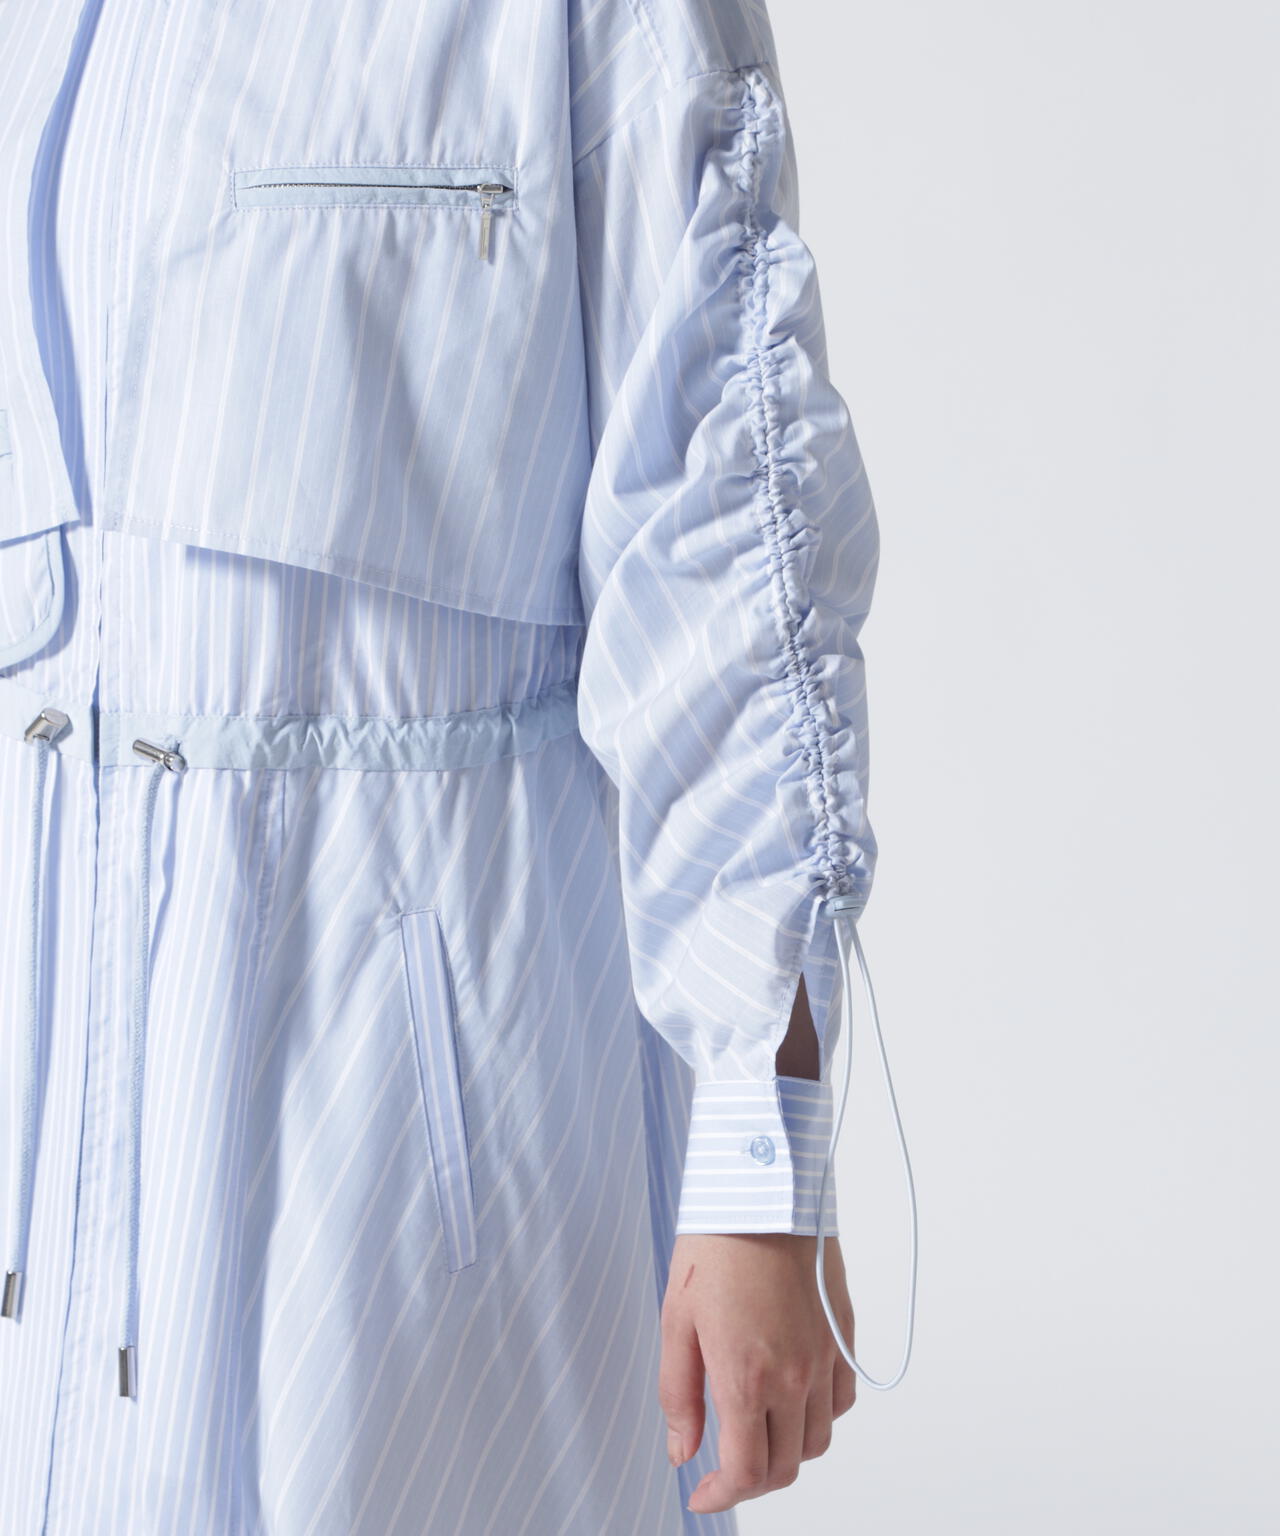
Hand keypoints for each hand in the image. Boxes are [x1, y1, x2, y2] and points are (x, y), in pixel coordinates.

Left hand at [658, 1231, 855, 1513]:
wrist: (764, 1192)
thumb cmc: (715, 1248)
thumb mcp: (677, 1322)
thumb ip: (680, 1395)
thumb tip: (683, 1451)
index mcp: (748, 1379)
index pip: (747, 1472)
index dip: (722, 1497)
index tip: (702, 1494)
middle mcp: (795, 1378)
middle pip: (785, 1466)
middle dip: (753, 1480)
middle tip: (724, 1470)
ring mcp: (825, 1359)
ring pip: (818, 1440)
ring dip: (787, 1451)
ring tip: (757, 1434)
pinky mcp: (844, 1336)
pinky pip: (842, 1401)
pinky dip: (820, 1416)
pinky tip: (793, 1399)